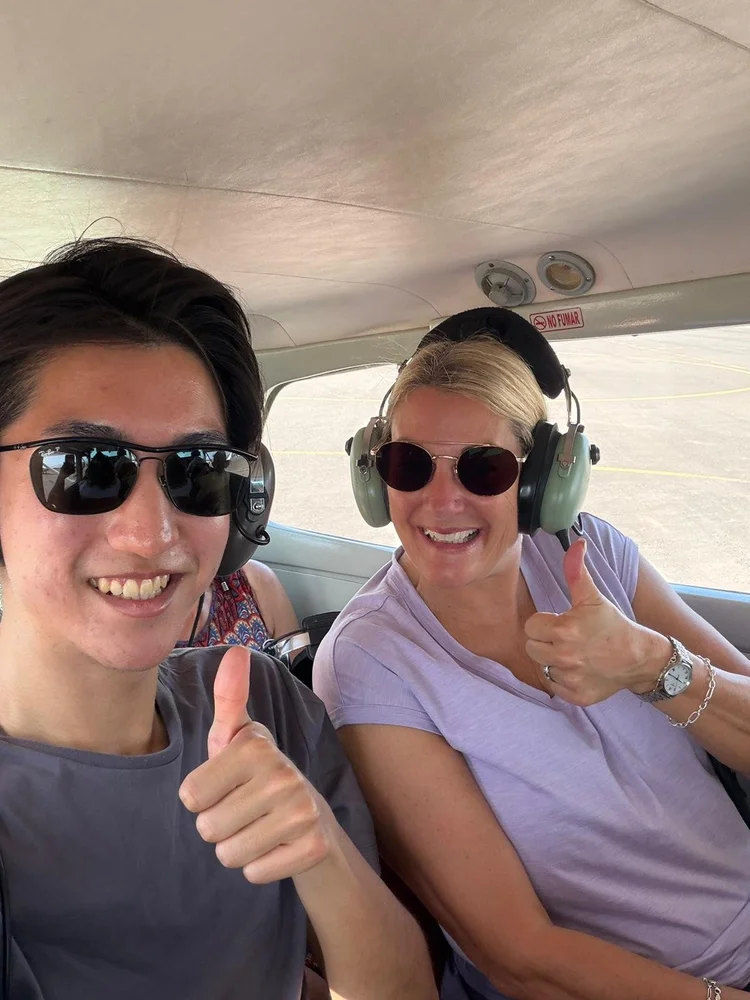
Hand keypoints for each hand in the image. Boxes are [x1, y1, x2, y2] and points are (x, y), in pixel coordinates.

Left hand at [179, 646, 333, 882]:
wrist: (314, 821)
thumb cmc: (259, 778)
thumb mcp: (237, 740)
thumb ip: (229, 697)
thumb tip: (236, 650)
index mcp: (255, 746)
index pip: (189, 796)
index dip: (202, 798)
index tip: (228, 787)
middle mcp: (283, 774)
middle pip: (207, 829)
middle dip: (220, 827)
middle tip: (246, 811)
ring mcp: (302, 811)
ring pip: (228, 854)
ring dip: (238, 848)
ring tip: (259, 828)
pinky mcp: (313, 846)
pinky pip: (254, 873)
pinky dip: (259, 868)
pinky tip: (276, 847)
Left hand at [524, 539, 670, 704]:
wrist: (639, 658)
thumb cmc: (613, 625)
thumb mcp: (593, 597)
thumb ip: (577, 571)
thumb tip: (577, 543)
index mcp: (564, 630)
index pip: (531, 626)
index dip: (544, 623)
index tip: (560, 623)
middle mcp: (564, 656)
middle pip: (532, 648)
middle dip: (545, 641)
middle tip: (565, 638)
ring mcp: (569, 679)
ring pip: (543, 667)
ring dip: (554, 661)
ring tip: (574, 653)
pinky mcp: (576, 696)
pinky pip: (555, 686)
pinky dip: (564, 680)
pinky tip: (580, 669)